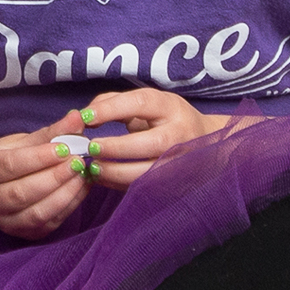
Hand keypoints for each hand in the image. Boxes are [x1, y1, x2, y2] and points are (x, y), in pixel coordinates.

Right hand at [0, 124, 90, 236]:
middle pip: (21, 192)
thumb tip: (78, 118)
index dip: (38, 158)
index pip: (9, 166)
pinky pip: (49, 223)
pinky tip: (81, 188)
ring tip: (83, 175)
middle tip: (78, 161)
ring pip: (36, 213)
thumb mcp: (23, 142)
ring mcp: (5, 222)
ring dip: (64, 194)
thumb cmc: (10, 159)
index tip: (65, 148)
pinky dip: (69, 206)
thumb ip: (51, 132)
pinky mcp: (25, 234)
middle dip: (54, 177)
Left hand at [71, 86, 219, 188]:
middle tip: (90, 148)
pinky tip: (103, 178)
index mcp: (170, 107)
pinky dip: (120, 185)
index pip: (141, 103)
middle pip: (152, 143)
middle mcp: (181, 134)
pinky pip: (145, 187)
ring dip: (117, 172)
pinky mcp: (175, 182)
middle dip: (116, 148)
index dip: (111, 109)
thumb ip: (113, 103)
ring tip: (93, 168)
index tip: (85, 118)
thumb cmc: (165, 119)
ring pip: (150, 172)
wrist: (204, 141)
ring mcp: (181, 161)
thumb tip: (85, 117)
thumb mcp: (145, 103)